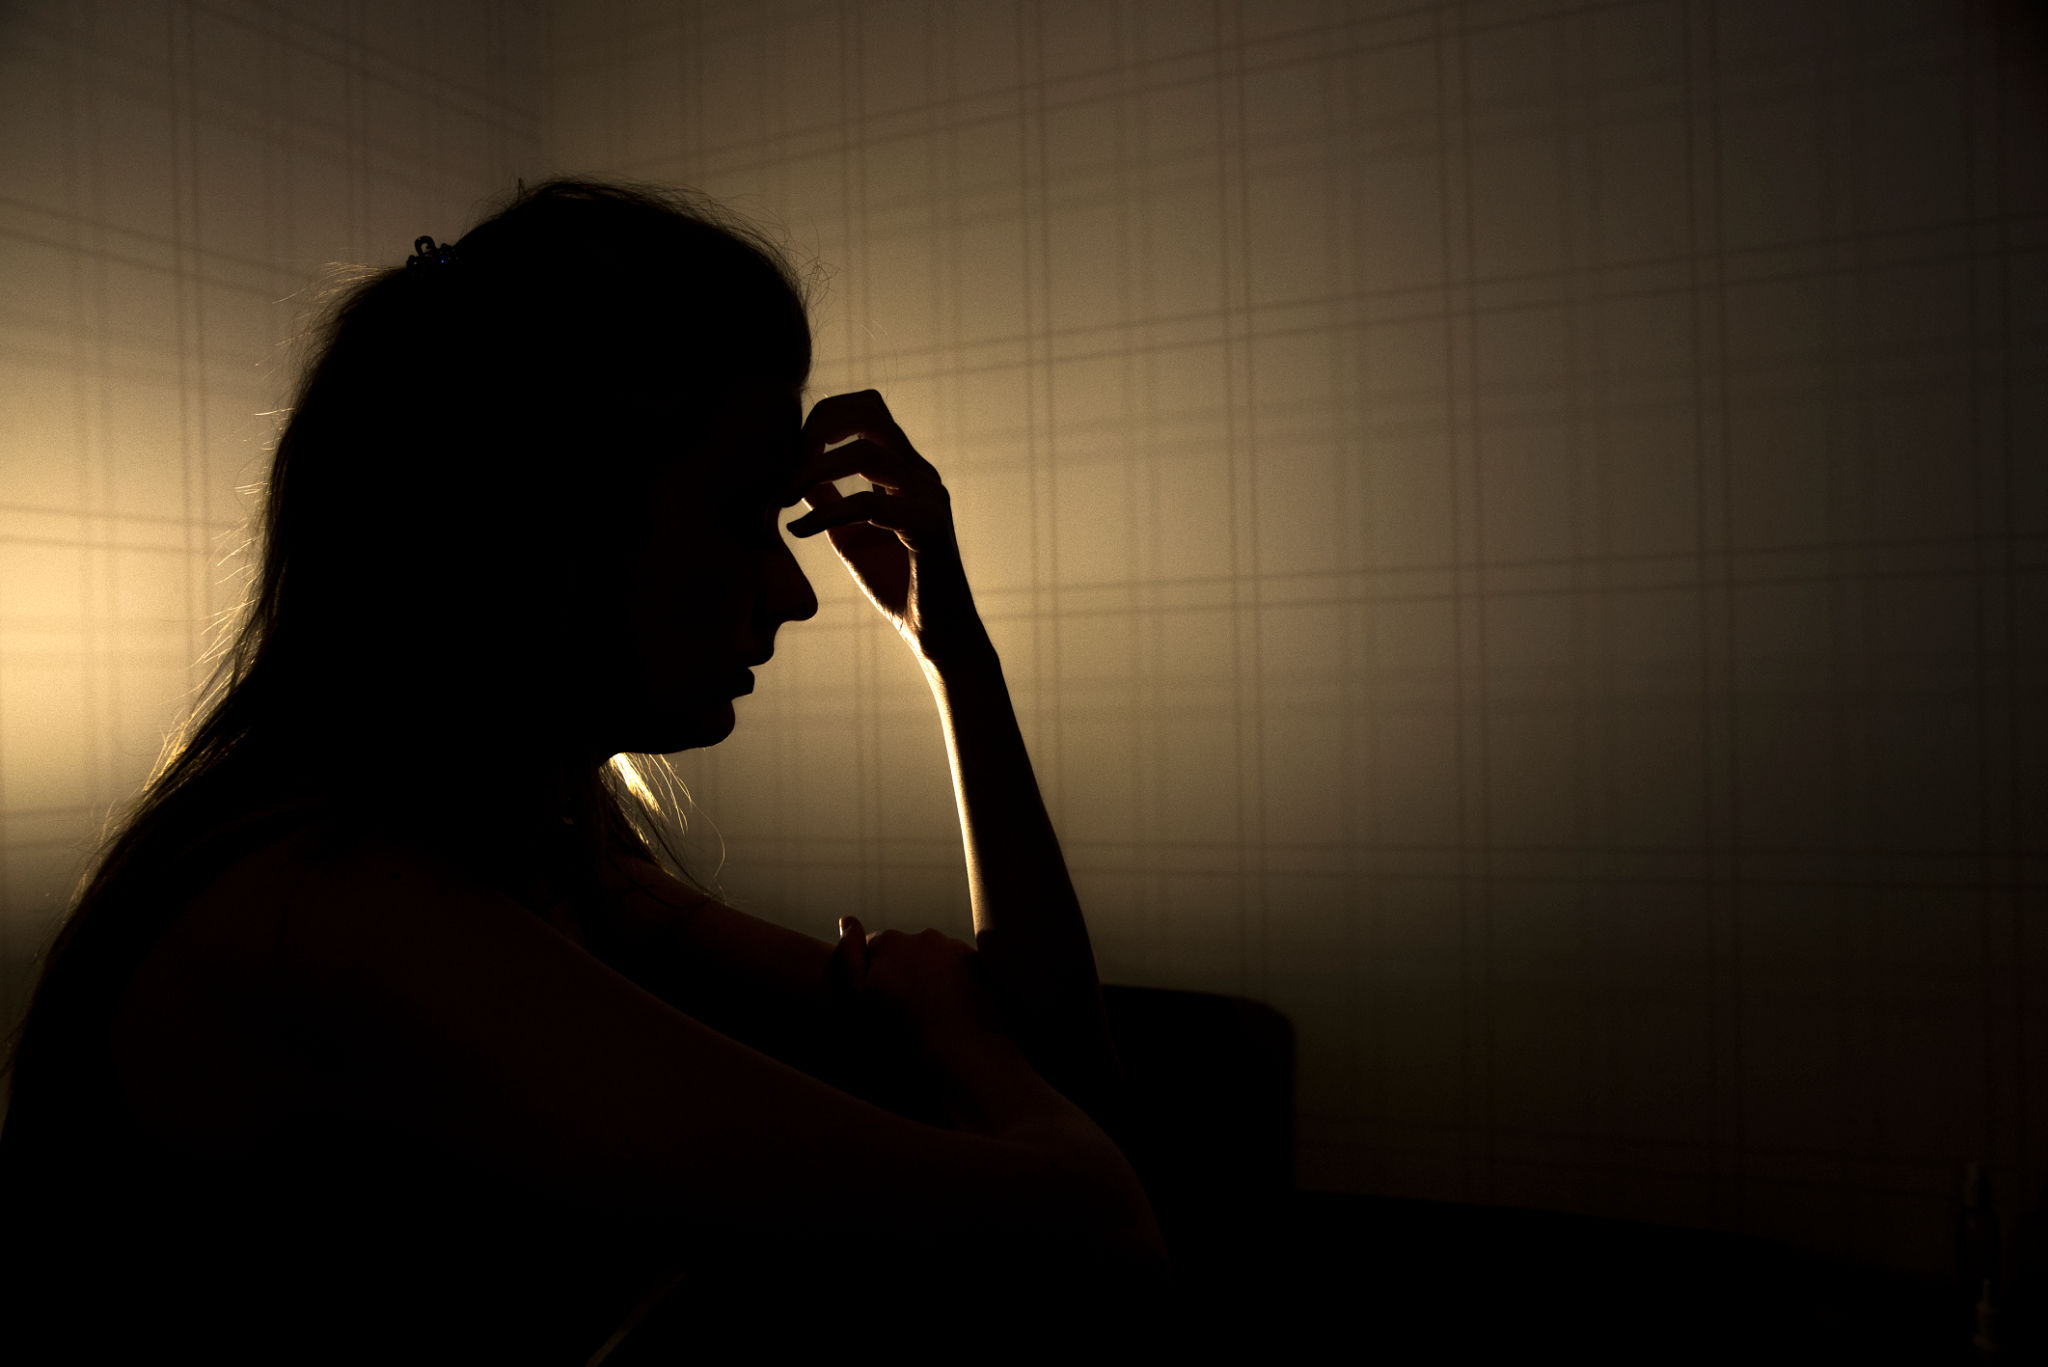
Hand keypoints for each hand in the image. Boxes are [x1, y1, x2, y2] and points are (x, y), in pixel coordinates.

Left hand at [782, 391, 986, 666]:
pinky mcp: (928, 527)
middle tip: (785, 466)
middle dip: (817, 428)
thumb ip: (830, 499)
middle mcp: (920, 474)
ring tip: (781, 497)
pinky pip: (869, 503)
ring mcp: (928, 497)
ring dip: (813, 469)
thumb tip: (798, 475)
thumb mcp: (851, 533)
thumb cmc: (898, 585)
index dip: (823, 417)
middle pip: (869, 411)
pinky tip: (799, 531)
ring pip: (865, 452)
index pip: (866, 410)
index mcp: (906, 469)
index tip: (789, 454)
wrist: (937, 635)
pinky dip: (827, 512)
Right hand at [828, 916, 1012, 1066]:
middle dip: (904, 971)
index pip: (874, 947)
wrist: (960, 1057)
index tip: (878, 1000)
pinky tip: (953, 1011)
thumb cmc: (901, 1036)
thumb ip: (848, 957)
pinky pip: (961, 968)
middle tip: (906, 1010)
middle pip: (908, 950)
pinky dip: (956, 982)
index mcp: (892, 943)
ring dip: (931, 975)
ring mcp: (957, 949)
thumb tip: (848, 920)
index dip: (873, 974)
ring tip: (932, 1014)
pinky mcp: (982, 965)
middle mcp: (926, 937)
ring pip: (936, 958)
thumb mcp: (858, 1001)